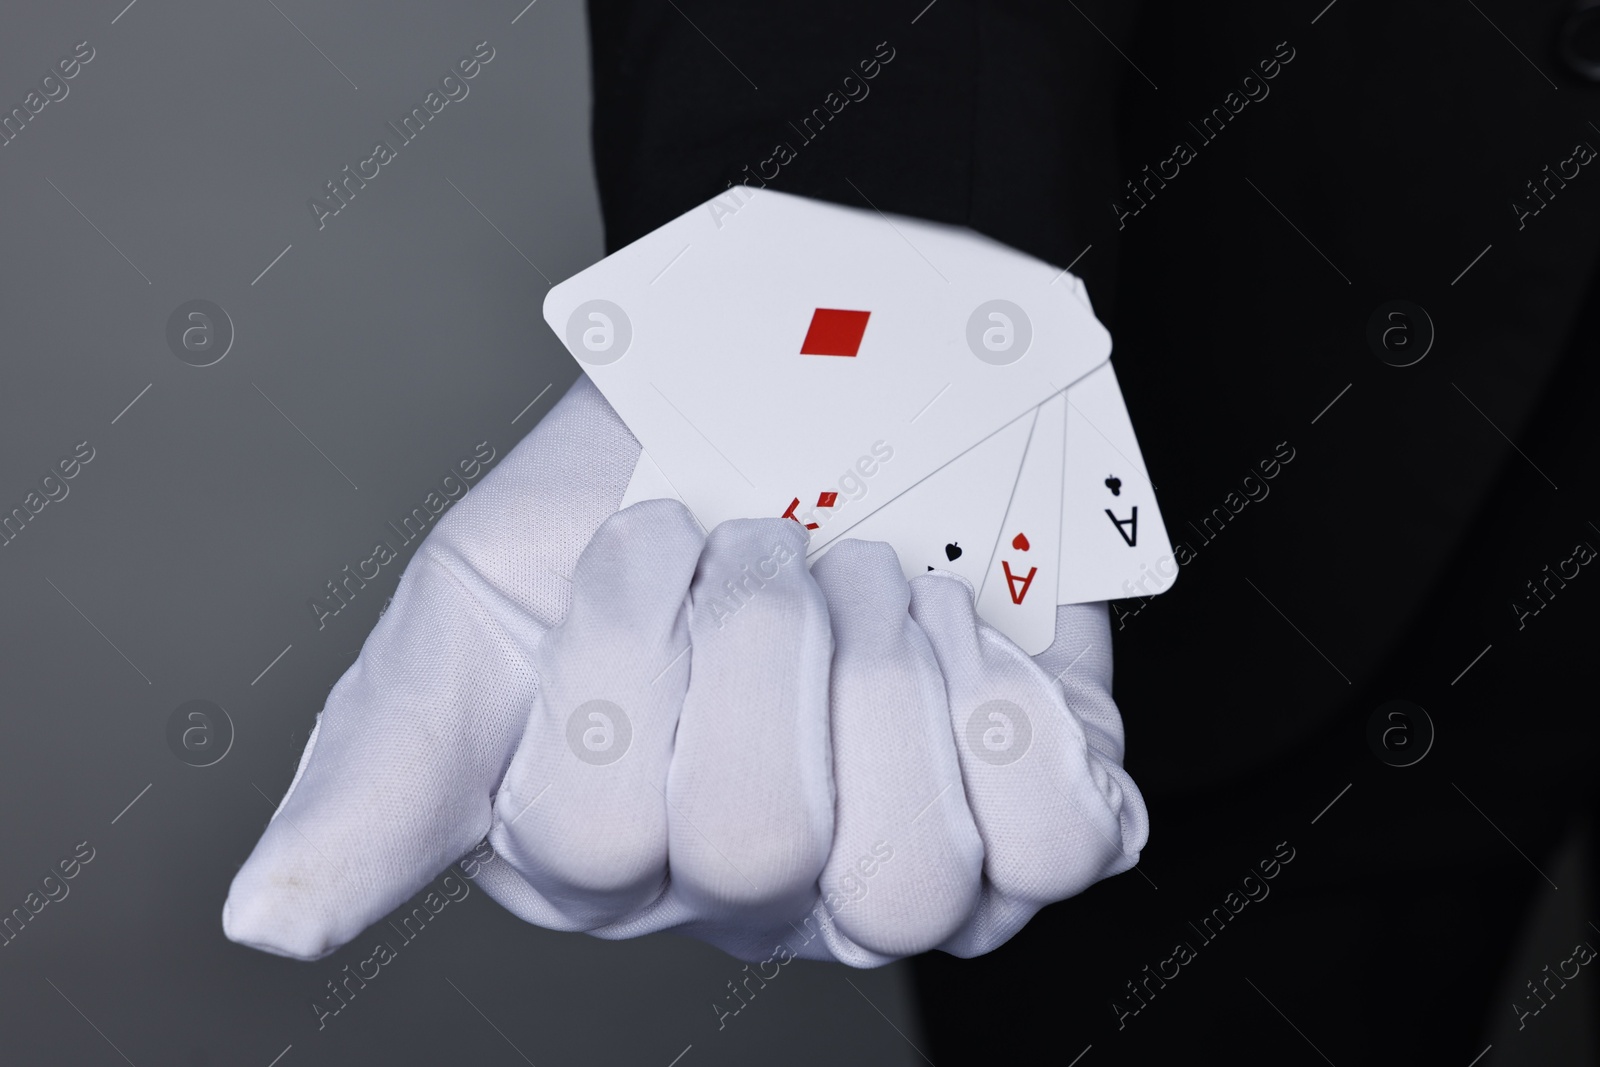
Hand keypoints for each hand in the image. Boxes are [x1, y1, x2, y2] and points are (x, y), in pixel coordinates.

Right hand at [222, 378, 1146, 964]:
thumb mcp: (480, 607)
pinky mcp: (1032, 815)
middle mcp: (751, 894)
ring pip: (906, 879)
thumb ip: (385, 771)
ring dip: (883, 669)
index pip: (590, 835)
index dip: (626, 648)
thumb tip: (266, 920)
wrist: (818, 390)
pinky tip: (972, 648)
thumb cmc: (639, 496)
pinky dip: (1014, 727)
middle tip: (774, 540)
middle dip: (761, 635)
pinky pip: (1054, 850)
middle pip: (752, 853)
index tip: (652, 534)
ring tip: (872, 578)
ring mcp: (897, 868)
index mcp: (600, 854)